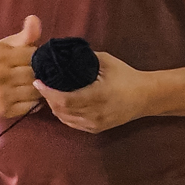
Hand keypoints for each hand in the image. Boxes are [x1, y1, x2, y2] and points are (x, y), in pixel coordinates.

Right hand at [0, 15, 42, 118]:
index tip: (36, 58)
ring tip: (35, 83)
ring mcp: (2, 95)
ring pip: (35, 91)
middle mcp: (0, 77)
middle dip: (40, 72)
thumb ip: (24, 35)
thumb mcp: (5, 45)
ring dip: (39, 87)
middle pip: (35, 74)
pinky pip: (31, 107)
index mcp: (0, 57)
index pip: (33, 56)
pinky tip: (29, 95)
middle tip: (38, 72)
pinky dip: (34, 101)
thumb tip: (35, 19)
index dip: (38, 56)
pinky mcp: (5, 110)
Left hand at [35, 51, 155, 132]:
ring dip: (54, 107)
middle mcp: (95, 114)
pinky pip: (73, 124)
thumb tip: (63, 54)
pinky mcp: (97, 129)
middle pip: (61, 111)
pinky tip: (59, 105)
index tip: (38, 81)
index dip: (48, 92)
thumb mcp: (106, 62)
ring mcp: (96, 124)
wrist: (147, 96)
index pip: (64, 99)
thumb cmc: (127, 76)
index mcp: (97, 96)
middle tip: (42, 85)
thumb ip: (84, 58)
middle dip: (48, 98)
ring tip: (49, 93)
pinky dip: (63, 115)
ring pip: (65, 119)